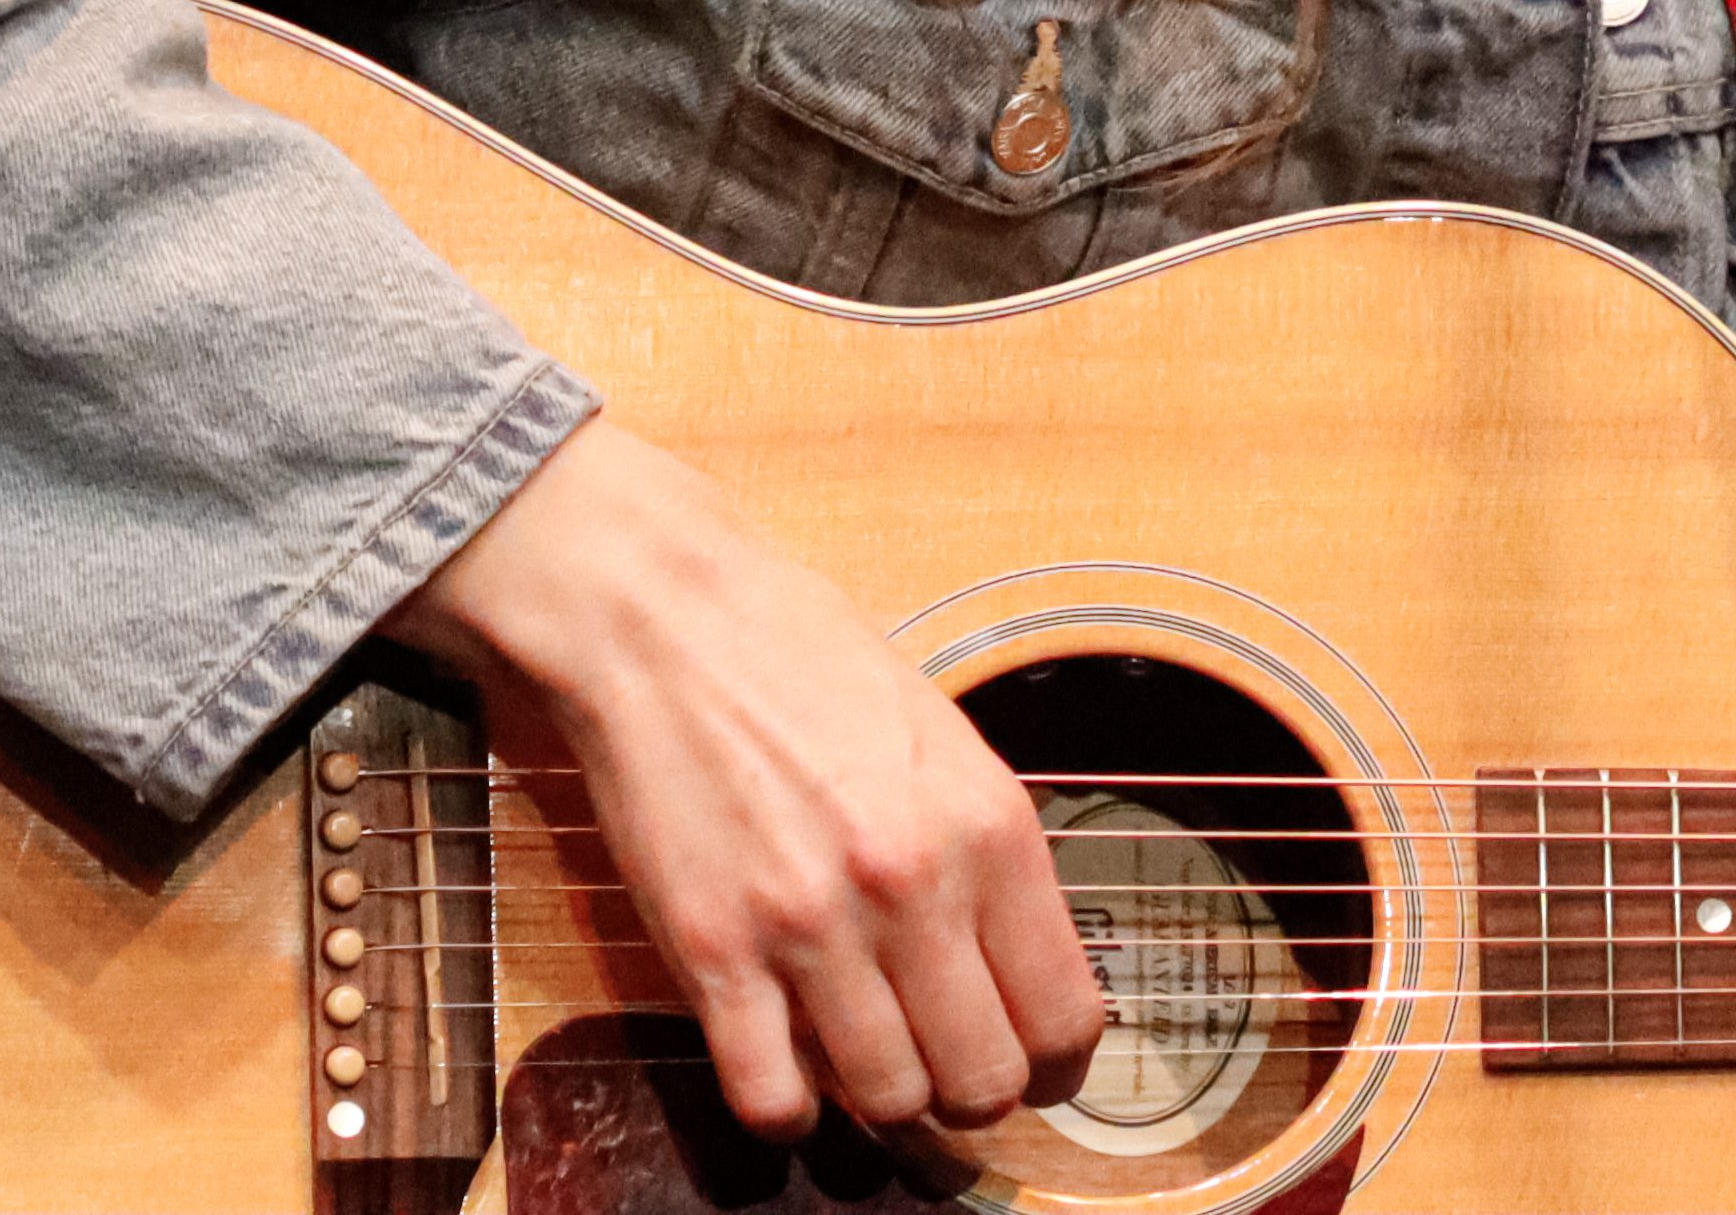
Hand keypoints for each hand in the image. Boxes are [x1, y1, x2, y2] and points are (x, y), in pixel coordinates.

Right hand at [383, 417, 1106, 1142]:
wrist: (672, 623)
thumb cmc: (811, 663)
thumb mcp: (945, 739)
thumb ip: (986, 854)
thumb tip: (1020, 968)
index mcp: (989, 828)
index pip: (1063, 1014)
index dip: (1058, 1066)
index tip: (1039, 1067)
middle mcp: (912, 887)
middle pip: (981, 1079)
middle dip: (976, 1096)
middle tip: (953, 1075)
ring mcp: (810, 928)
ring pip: (887, 1102)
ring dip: (887, 1106)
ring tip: (875, 1069)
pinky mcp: (713, 953)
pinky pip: (770, 1098)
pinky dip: (789, 1112)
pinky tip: (792, 1075)